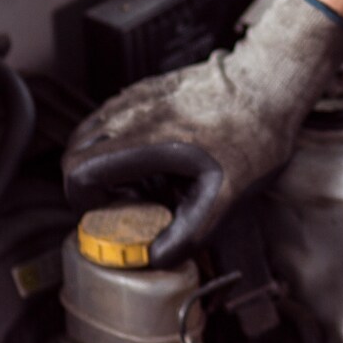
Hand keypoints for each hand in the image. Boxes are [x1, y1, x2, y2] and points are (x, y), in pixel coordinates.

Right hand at [62, 0, 342, 264]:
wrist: (269, 83)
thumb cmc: (252, 136)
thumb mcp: (228, 194)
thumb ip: (190, 232)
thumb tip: (156, 258)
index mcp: (144, 140)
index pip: (77, 172)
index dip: (86, 202)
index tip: (117, 213)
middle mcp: (130, 114)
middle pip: (74, 155)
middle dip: (92, 185)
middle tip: (131, 201)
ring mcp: (134, 97)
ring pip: (88, 134)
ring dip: (104, 162)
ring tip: (145, 178)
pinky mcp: (143, 89)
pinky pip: (110, 118)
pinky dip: (117, 143)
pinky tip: (157, 155)